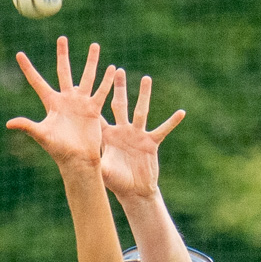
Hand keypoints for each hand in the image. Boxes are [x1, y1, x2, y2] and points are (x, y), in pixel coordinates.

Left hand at [6, 36, 115, 169]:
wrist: (78, 160)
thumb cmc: (58, 150)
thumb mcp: (42, 136)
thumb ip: (28, 126)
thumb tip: (9, 123)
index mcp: (51, 104)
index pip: (36, 82)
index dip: (27, 68)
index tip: (19, 54)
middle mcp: (65, 100)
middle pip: (63, 72)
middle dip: (63, 55)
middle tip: (62, 38)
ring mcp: (80, 103)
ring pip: (87, 77)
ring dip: (91, 61)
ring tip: (94, 45)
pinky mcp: (94, 110)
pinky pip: (101, 92)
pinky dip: (107, 81)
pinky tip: (113, 69)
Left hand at [101, 69, 184, 202]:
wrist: (133, 191)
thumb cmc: (115, 182)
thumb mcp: (103, 171)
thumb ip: (94, 161)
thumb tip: (80, 157)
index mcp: (108, 136)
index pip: (100, 115)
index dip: (95, 101)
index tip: (90, 85)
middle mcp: (122, 131)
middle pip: (121, 105)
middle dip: (119, 88)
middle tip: (118, 70)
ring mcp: (137, 135)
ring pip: (141, 111)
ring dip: (144, 95)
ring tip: (146, 78)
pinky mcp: (151, 143)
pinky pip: (163, 129)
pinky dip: (172, 122)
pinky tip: (181, 112)